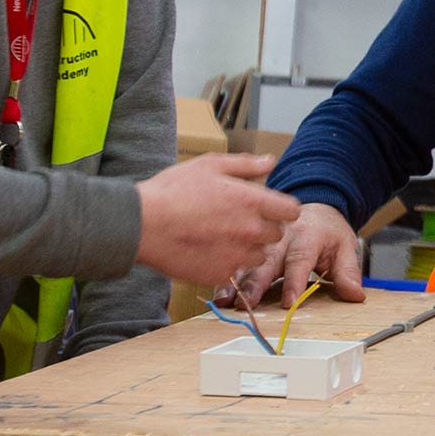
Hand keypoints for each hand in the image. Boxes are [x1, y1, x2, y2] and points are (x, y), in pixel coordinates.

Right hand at [136, 156, 300, 290]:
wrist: (142, 224)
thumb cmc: (173, 190)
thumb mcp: (210, 166)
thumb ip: (245, 165)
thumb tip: (271, 161)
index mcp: (252, 202)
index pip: (291, 211)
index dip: (281, 208)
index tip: (269, 208)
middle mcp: (251, 231)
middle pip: (277, 235)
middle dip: (264, 228)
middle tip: (238, 221)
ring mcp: (237, 256)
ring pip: (259, 256)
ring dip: (248, 248)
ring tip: (222, 237)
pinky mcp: (220, 274)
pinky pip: (235, 270)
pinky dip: (226, 262)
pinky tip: (207, 250)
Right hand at [220, 200, 361, 310]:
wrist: (314, 206)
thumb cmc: (327, 232)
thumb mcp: (345, 246)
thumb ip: (348, 272)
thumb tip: (355, 295)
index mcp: (307, 236)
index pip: (300, 260)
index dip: (295, 281)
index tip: (289, 302)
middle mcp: (282, 239)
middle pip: (267, 262)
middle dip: (256, 283)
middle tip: (247, 303)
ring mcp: (264, 243)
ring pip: (248, 262)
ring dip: (236, 283)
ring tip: (225, 301)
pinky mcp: (252, 248)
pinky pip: (238, 263)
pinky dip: (227, 279)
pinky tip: (218, 295)